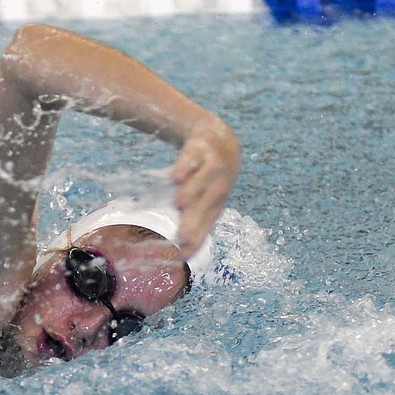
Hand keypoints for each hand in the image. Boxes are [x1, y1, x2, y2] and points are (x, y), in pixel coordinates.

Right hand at [171, 115, 240, 258]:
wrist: (219, 138)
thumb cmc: (209, 176)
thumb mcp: (206, 197)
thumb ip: (192, 218)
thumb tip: (176, 248)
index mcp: (218, 202)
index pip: (208, 223)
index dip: (197, 239)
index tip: (183, 255)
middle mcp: (218, 185)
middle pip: (206, 205)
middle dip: (194, 222)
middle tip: (182, 238)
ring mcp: (211, 165)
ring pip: (203, 180)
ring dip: (192, 192)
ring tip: (179, 205)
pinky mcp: (200, 147)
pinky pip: (193, 158)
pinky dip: (185, 167)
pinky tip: (175, 178)